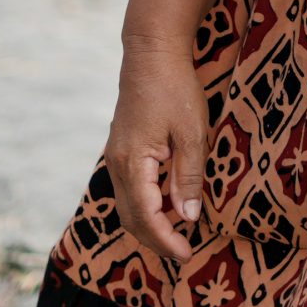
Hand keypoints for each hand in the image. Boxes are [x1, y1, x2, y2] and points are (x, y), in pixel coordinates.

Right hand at [106, 45, 209, 261]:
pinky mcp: (121, 151)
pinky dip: (146, 205)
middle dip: (156, 240)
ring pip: (127, 206)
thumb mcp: (190, 133)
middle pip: (130, 219)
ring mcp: (116, 158)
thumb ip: (188, 177)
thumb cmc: (174, 88)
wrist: (151, 53)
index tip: (187, 254)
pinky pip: (130, 189)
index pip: (146, 217)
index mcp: (133, 163)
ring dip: (151, 223)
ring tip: (178, 231)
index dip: (166, 240)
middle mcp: (117, 165)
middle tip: (183, 251)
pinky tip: (168, 203)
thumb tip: (188, 216)